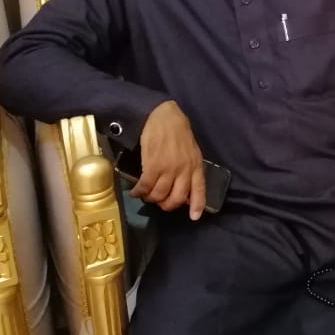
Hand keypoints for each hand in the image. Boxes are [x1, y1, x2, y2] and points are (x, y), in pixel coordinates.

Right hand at [133, 100, 205, 219]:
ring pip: (159, 195)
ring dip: (150, 198)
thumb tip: (182, 186)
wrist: (162, 116)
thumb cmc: (177, 132)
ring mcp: (169, 169)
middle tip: (159, 202)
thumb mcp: (190, 150)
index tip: (194, 217)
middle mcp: (184, 170)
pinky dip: (139, 192)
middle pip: (176, 198)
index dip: (197, 204)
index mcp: (196, 165)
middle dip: (166, 205)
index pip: (199, 188)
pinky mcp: (153, 166)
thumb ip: (188, 167)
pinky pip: (145, 187)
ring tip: (146, 195)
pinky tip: (135, 191)